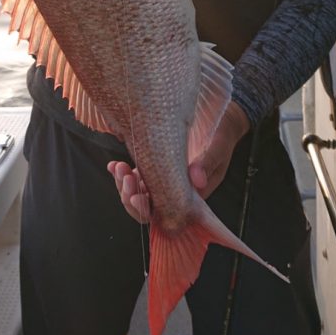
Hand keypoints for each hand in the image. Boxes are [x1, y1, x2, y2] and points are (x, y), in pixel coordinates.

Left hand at [108, 102, 249, 221]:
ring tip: (118, 168)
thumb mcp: (218, 148)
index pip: (164, 212)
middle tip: (124, 177)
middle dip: (130, 195)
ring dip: (124, 183)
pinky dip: (123, 173)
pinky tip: (114, 165)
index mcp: (192, 196)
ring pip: (138, 192)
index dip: (146, 209)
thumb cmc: (221, 137)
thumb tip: (196, 181)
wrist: (219, 122)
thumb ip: (208, 163)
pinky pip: (136, 175)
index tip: (135, 197)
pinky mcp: (156, 166)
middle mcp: (175, 192)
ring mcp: (163, 180)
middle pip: (146, 206)